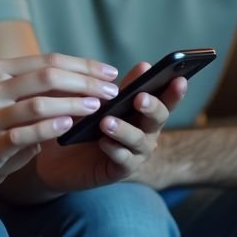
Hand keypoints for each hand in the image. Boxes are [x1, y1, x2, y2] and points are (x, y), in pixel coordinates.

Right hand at [0, 53, 118, 194]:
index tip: (110, 72)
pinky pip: (24, 134)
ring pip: (38, 103)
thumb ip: (35, 92)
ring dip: (73, 103)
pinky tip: (69, 125)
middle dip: (85, 81)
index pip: (49, 60)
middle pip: (47, 75)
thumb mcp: (3, 100)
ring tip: (97, 106)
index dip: (84, 65)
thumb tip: (85, 89)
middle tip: (111, 91)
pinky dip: (49, 128)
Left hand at [32, 62, 188, 192]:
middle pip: (158, 119)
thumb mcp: (102, 101)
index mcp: (145, 113)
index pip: (165, 100)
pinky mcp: (119, 171)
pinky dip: (114, 150)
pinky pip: (123, 161)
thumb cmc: (84, 122)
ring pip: (139, 141)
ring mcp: (135, 153)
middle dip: (152, 107)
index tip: (179, 78)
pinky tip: (103, 142)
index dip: (174, 91)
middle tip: (140, 98)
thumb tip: (145, 66)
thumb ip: (123, 88)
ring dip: (124, 129)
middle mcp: (146, 133)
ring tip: (106, 121)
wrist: (57, 156)